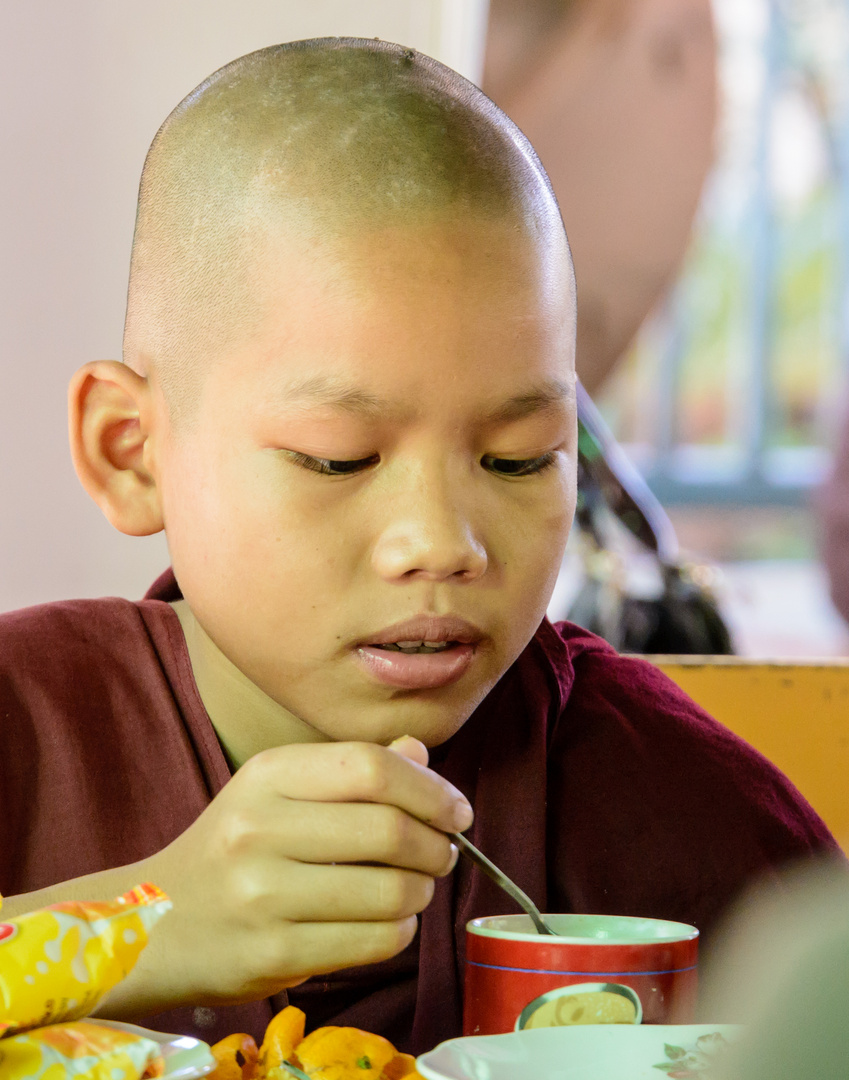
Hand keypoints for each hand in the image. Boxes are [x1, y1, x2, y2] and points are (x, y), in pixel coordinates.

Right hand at [101, 738, 471, 1014]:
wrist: (155, 924)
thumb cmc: (231, 850)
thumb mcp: (277, 792)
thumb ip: (350, 770)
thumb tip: (421, 753)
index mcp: (267, 774)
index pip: (372, 766)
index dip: (430, 789)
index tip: (457, 810)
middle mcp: (259, 827)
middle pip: (388, 828)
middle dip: (436, 845)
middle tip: (442, 853)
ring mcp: (262, 894)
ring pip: (389, 891)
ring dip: (422, 893)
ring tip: (415, 889)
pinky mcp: (273, 953)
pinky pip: (372, 941)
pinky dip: (400, 932)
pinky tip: (391, 923)